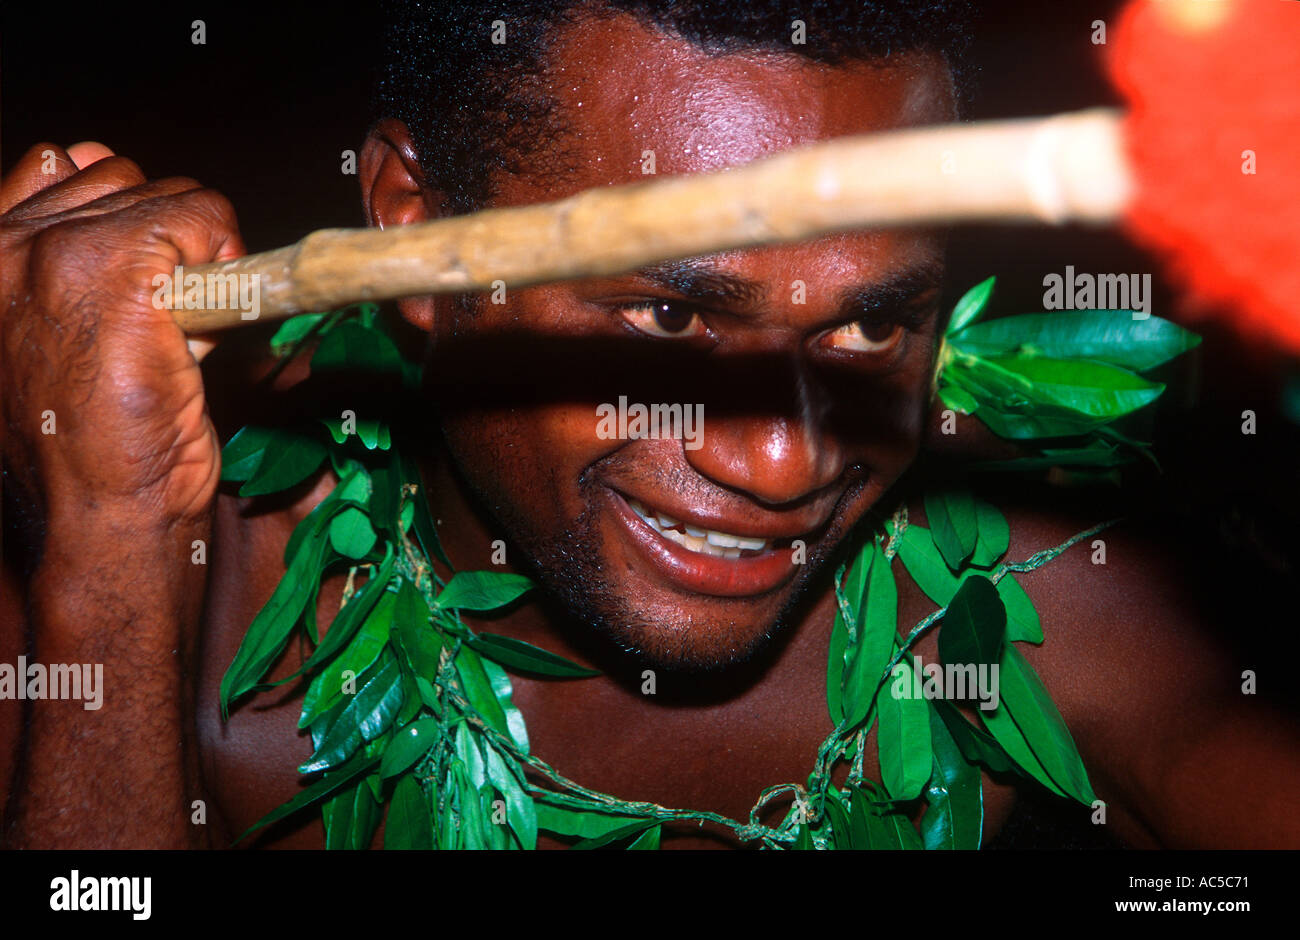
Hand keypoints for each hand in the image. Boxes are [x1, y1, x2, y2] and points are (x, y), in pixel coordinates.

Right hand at [1, 142, 244, 528]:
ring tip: (168, 339)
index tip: (140, 290)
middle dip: (163, 245)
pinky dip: (225, 261)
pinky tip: (200, 331)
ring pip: (169, 195)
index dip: (124, 223)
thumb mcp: (54, 328)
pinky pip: (203, 217)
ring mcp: (52, 250)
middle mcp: (2, 242)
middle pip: (125, 178)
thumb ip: (67, 248)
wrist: (99, 517)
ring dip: (193, 260)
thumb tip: (93, 157)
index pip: (60, 165)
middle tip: (157, 331)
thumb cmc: (87, 440)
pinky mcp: (113, 269)